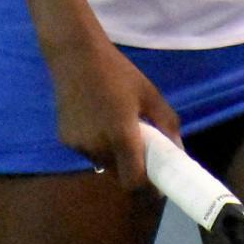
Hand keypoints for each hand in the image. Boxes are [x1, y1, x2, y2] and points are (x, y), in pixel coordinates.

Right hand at [46, 36, 180, 189]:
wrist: (75, 55)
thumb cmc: (117, 71)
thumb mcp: (149, 94)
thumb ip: (166, 123)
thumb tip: (178, 149)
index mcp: (121, 136)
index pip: (133, 181)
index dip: (147, 188)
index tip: (157, 183)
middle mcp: (97, 146)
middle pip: (118, 174)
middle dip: (132, 169)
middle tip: (141, 152)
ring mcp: (78, 144)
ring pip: (102, 163)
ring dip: (113, 156)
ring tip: (116, 128)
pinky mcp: (65, 139)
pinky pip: (87, 151)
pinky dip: (96, 145)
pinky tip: (97, 120)